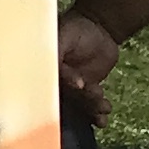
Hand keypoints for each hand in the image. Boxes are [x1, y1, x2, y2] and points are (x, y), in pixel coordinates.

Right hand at [59, 11, 120, 127]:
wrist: (100, 27)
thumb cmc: (77, 28)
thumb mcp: (65, 34)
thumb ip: (58, 50)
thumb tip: (61, 74)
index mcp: (45, 68)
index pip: (49, 83)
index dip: (63, 86)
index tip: (79, 85)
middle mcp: (55, 80)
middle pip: (64, 97)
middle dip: (80, 102)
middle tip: (94, 99)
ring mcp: (71, 87)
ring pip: (78, 103)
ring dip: (90, 108)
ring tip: (103, 108)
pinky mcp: (86, 90)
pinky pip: (89, 105)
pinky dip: (96, 114)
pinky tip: (102, 120)